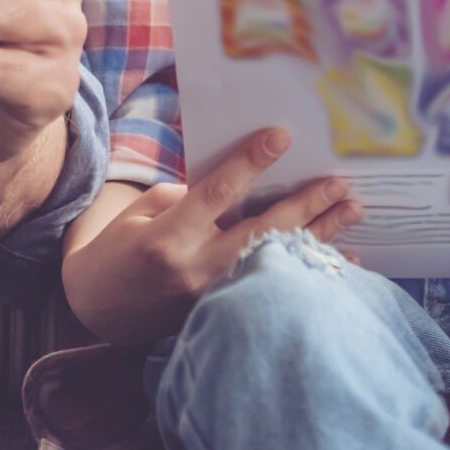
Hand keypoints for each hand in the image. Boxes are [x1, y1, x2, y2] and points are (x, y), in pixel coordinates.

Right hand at [62, 127, 359, 346]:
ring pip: (277, 262)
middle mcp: (196, 269)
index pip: (218, 193)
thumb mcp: (141, 213)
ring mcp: (214, 297)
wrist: (98, 311)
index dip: (251, 163)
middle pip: (262, 233)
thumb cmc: (116, 251)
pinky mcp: (224, 313)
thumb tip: (238, 190)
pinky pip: (273, 285)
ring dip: (318, 236)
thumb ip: (189, 199)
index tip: (281, 137)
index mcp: (170, 236)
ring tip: (351, 211)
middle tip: (340, 184)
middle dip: (305, 205)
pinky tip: (341, 261)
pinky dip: (308, 272)